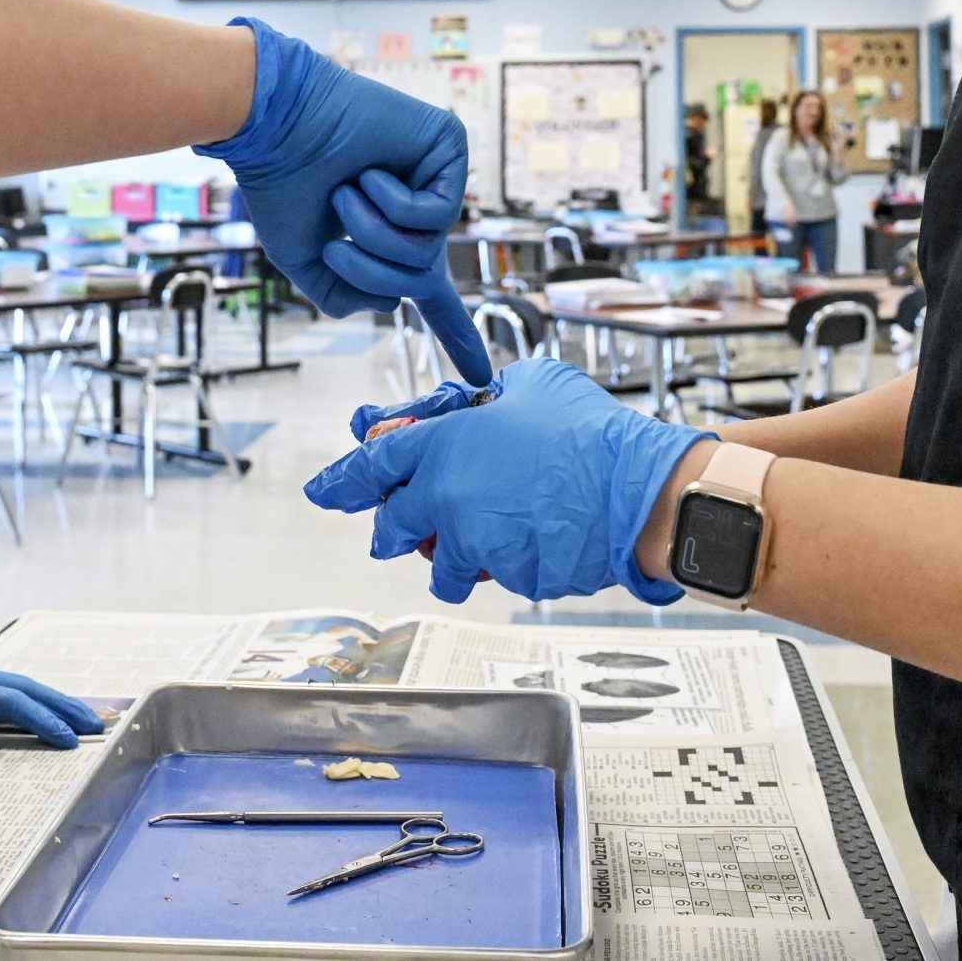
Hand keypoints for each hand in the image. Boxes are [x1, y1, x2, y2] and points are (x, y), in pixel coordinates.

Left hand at [0, 657, 101, 753]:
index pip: (4, 702)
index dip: (38, 720)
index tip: (66, 739)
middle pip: (22, 688)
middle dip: (60, 706)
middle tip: (96, 726)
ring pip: (17, 686)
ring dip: (52, 701)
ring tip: (84, 718)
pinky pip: (4, 691)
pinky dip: (32, 699)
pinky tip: (43, 711)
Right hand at [197, 18, 491, 385]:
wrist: (276, 128)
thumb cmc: (281, 186)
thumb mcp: (303, 259)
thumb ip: (342, 295)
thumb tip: (392, 303)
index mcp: (388, 234)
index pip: (430, 296)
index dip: (455, 334)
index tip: (483, 376)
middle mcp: (419, 208)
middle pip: (420, 281)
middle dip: (372, 272)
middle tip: (335, 245)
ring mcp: (438, 177)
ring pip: (427, 251)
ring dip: (374, 234)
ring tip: (346, 192)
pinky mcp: (450, 148)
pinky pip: (436, 212)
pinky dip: (393, 203)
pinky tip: (369, 171)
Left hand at [303, 356, 713, 604]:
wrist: (638, 488)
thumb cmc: (588, 429)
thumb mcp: (531, 383)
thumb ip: (490, 396)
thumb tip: (482, 403)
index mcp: (443, 446)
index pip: (373, 465)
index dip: (343, 478)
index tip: (323, 492)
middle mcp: (449, 499)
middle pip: (394, 526)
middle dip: (393, 531)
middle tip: (397, 532)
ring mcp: (480, 544)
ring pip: (446, 566)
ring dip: (455, 558)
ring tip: (483, 542)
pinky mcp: (514, 578)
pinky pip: (500, 576)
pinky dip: (512, 562)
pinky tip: (541, 537)